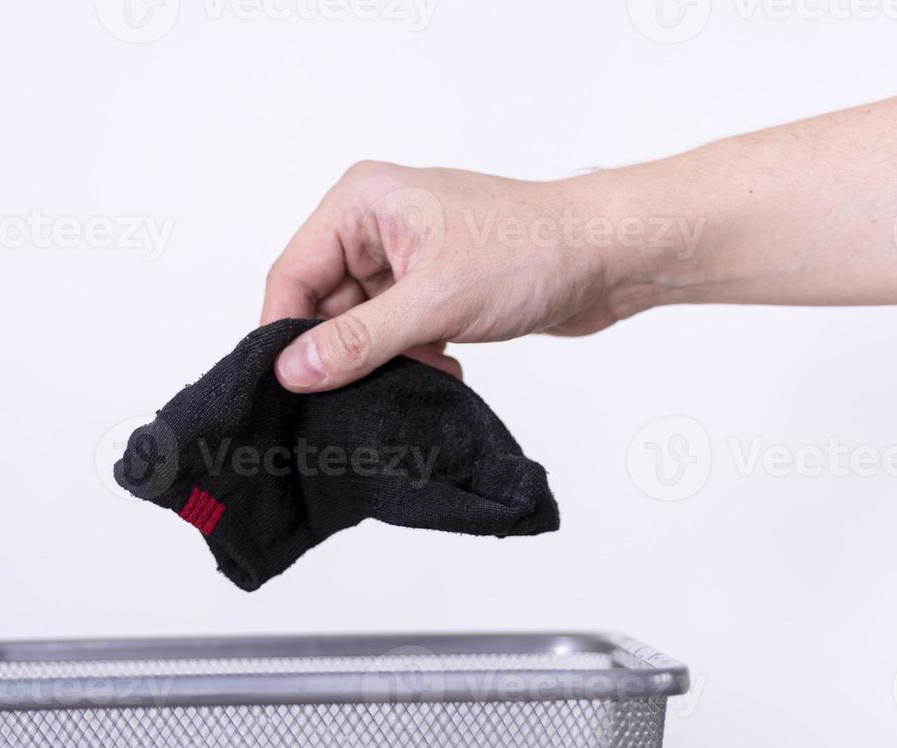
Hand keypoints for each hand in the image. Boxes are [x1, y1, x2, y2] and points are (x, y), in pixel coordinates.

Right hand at [262, 161, 657, 391]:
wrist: (610, 257)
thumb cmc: (533, 250)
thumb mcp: (434, 301)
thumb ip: (359, 340)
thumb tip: (294, 370)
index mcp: (362, 203)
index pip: (293, 274)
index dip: (286, 333)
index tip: (288, 389)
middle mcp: (376, 224)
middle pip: (324, 305)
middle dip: (345, 352)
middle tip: (358, 396)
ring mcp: (407, 258)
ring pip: (363, 326)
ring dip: (387, 360)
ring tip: (424, 371)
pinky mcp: (434, 288)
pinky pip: (398, 334)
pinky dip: (414, 359)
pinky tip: (447, 368)